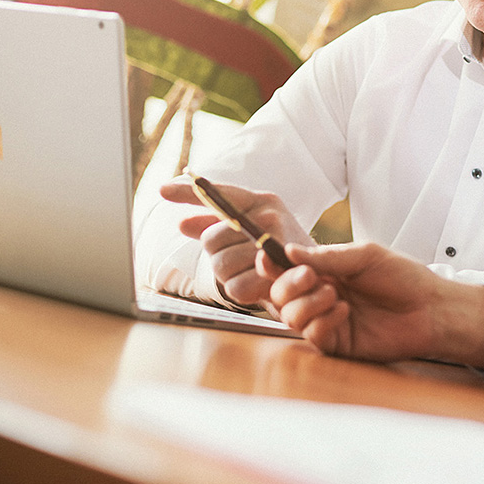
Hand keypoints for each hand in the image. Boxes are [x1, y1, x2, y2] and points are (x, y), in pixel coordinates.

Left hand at [159, 179, 313, 307]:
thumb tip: (183, 223)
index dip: (189, 192)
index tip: (162, 191)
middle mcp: (269, 215)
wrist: (321, 278)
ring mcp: (275, 241)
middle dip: (218, 256)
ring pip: (221, 265)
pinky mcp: (276, 271)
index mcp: (263, 201)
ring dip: (230, 277)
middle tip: (239, 261)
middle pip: (212, 239)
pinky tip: (256, 286)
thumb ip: (219, 226)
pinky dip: (241, 292)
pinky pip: (235, 287)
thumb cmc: (282, 254)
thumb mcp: (254, 233)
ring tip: (251, 273)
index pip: (221, 193)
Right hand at [268, 242, 483, 368]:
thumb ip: (327, 257)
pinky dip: (322, 321)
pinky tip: (344, 312)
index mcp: (325, 272)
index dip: (271, 264)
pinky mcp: (337, 344)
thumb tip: (289, 251)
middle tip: (310, 277)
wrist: (431, 308)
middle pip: (279, 295)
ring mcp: (327, 321)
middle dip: (287, 284)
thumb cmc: (404, 278)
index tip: (268, 257)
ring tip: (335, 294)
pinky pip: (312, 336)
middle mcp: (320, 296)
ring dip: (306, 303)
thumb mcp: (365, 257)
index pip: (286, 269)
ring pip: (290, 317)